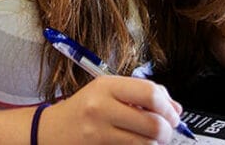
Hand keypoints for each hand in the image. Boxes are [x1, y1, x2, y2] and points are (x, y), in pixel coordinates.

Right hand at [40, 76, 183, 143]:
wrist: (49, 131)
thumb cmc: (82, 111)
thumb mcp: (107, 92)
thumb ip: (141, 95)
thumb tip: (175, 108)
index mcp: (106, 86)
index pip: (150, 93)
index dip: (168, 107)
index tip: (174, 115)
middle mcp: (101, 106)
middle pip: (152, 122)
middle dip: (167, 131)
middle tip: (167, 132)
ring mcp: (98, 131)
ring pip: (145, 143)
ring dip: (155, 144)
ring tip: (152, 141)